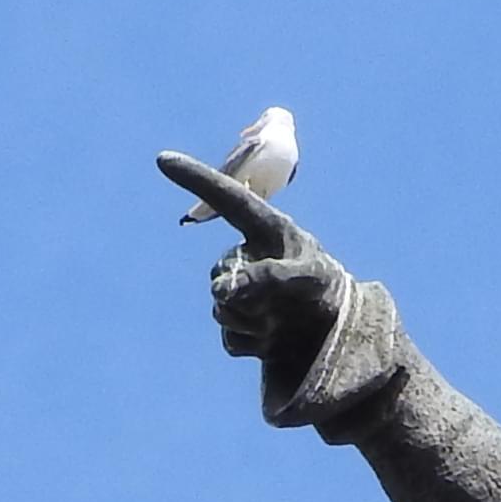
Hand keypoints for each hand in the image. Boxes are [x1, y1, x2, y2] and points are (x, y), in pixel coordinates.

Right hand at [159, 151, 344, 375]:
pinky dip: (253, 343)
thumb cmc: (328, 291)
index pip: (227, 199)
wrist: (338, 332)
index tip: (162, 158)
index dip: (197, 179)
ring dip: (252, 321)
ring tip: (283, 321)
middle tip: (283, 304)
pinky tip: (276, 339)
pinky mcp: (239, 326)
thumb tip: (223, 290)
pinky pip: (231, 338)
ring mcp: (239, 291)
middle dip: (246, 294)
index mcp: (264, 230)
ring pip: (222, 309)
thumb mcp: (309, 278)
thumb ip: (268, 277)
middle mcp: (245, 257)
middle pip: (221, 275)